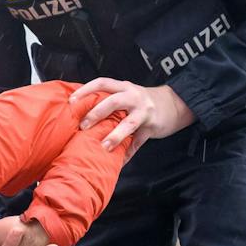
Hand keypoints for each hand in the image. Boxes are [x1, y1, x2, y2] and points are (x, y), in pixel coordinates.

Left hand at [70, 78, 194, 153]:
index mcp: (123, 87)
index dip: (86, 90)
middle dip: (97, 113)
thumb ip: (109, 99)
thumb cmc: (141, 101)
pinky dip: (128, 154)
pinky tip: (118, 162)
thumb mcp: (127, 93)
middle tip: (83, 126)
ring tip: (104, 146)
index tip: (71, 101)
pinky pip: (138, 142)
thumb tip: (80, 111)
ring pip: (129, 123)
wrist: (174, 103)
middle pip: (113, 101)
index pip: (102, 83)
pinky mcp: (152, 127)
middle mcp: (134, 96)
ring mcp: (144, 112)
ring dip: (115, 135)